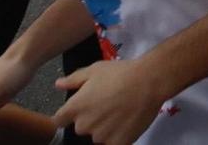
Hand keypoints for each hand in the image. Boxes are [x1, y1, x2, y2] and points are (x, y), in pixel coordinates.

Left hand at [54, 57, 169, 144]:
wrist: (149, 82)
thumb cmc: (121, 73)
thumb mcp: (95, 69)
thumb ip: (74, 79)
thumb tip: (58, 85)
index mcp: (74, 108)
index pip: (59, 121)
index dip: (68, 115)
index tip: (81, 108)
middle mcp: (83, 125)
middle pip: (81, 127)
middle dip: (91, 118)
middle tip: (108, 105)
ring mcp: (100, 136)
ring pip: (98, 135)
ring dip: (105, 127)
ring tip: (121, 112)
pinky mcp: (117, 143)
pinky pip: (112, 142)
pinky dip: (118, 135)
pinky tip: (127, 122)